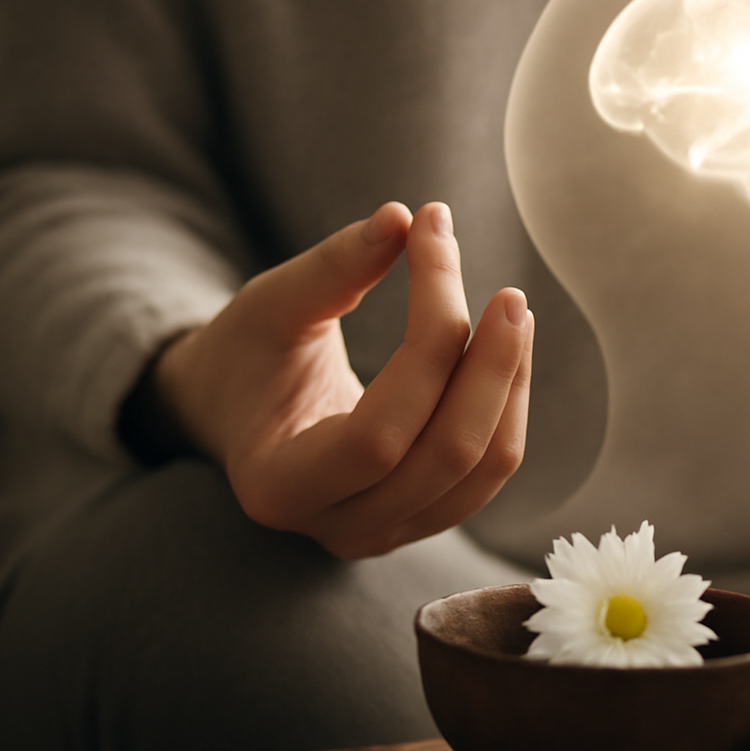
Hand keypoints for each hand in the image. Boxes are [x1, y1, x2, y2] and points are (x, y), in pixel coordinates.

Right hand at [154, 201, 533, 557]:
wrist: (237, 412)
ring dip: (509, 384)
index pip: (380, 431)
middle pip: (448, 454)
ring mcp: (388, 532)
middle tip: (508, 295)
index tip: (436, 251)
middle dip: (489, 367)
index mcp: (280, 486)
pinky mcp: (425, 517)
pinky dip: (508, 405)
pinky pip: (490, 470)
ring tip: (512, 313)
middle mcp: (339, 529)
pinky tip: (505, 349)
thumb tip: (402, 218)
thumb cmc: (245, 354)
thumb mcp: (269, 305)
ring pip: (484, 468)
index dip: (427, 341)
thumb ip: (332, 268)